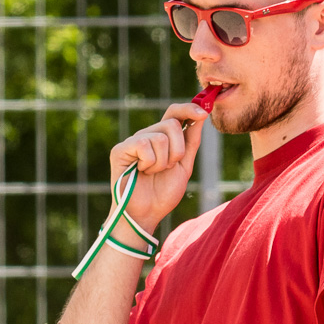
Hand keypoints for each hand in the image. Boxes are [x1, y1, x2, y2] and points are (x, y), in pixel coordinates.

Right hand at [107, 102, 209, 234]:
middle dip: (177, 150)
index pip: (174, 113)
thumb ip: (191, 141)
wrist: (146, 215)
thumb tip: (201, 116)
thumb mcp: (184, 166)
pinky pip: (144, 145)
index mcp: (161, 138)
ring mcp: (132, 141)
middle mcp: (146, 136)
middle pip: (171, 124)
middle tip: (168, 167)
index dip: (188, 109)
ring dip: (163, 161)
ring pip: (160, 137)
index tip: (203, 113)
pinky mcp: (120, 150)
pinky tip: (141, 172)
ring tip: (153, 173)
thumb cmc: (163, 194)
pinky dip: (149, 163)